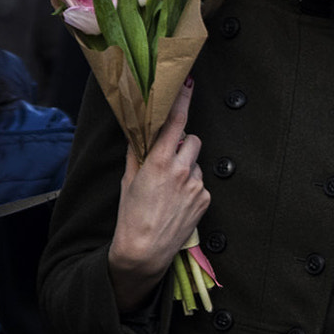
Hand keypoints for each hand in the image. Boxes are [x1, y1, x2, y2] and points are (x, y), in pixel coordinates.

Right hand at [107, 82, 209, 311]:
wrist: (145, 249)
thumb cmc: (131, 215)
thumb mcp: (128, 179)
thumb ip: (137, 153)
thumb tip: (139, 134)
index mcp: (159, 161)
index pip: (175, 122)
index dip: (182, 101)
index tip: (187, 84)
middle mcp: (182, 170)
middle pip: (192, 139)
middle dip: (182, 142)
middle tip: (167, 156)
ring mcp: (197, 185)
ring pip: (196, 162)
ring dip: (186, 166)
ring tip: (168, 187)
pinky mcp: (205, 199)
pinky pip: (200, 182)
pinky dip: (191, 186)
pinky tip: (176, 200)